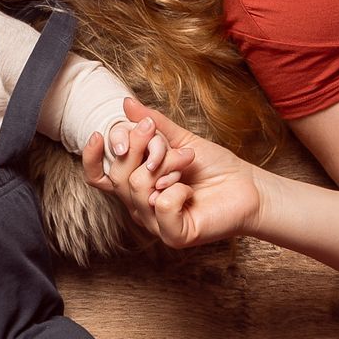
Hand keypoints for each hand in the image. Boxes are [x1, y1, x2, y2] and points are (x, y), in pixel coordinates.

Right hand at [83, 97, 262, 250]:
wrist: (247, 187)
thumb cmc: (213, 167)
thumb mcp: (179, 139)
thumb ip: (153, 125)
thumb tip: (126, 104)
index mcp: (136, 184)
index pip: (99, 176)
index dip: (91, 158)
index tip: (98, 134)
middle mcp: (140, 206)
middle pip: (118, 175)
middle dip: (140, 148)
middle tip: (162, 136)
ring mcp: (155, 223)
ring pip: (138, 187)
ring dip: (166, 165)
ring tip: (186, 163)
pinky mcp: (173, 234)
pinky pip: (160, 204)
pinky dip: (177, 191)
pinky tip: (190, 192)